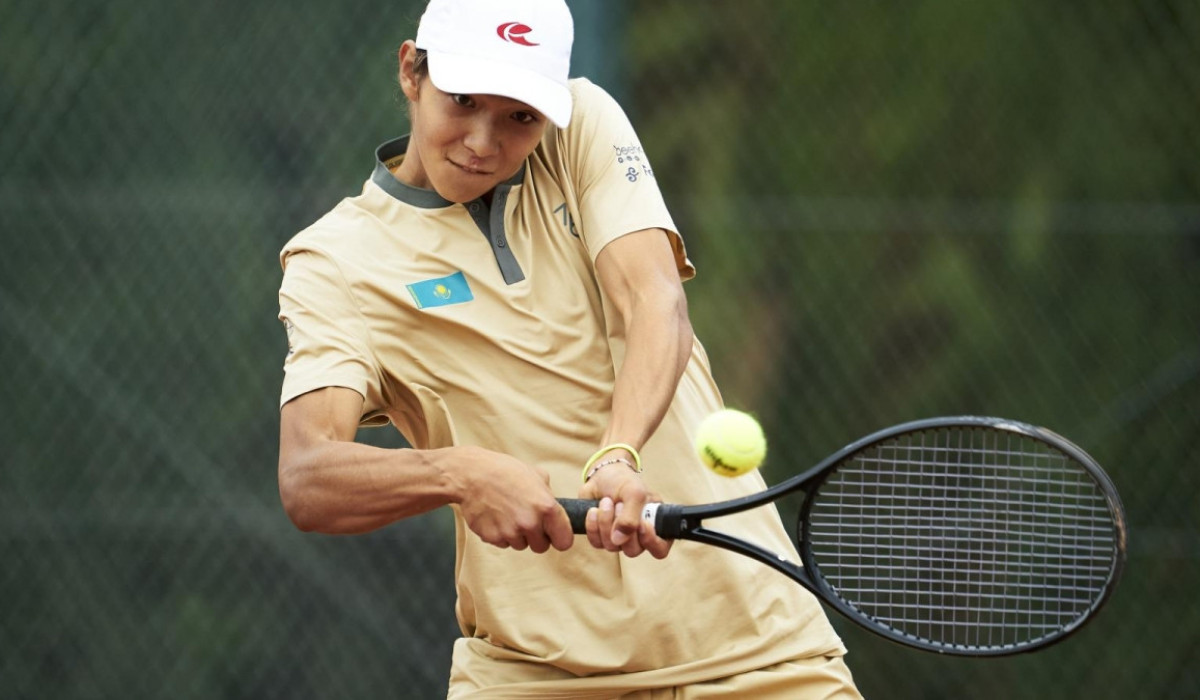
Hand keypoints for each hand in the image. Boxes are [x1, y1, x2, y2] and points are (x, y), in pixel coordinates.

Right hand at [455, 446, 573, 553]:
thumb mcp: (536, 475)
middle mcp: (530, 523)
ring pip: (520, 545)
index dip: (560, 538)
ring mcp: (510, 532)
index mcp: (547, 507)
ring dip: (517, 535)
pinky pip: (502, 543)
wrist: (472, 475)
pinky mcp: (493, 537)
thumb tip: (555, 508)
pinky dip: (500, 534)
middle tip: (526, 520)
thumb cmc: (505, 471)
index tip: (554, 534)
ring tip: (507, 513)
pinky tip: (495, 516)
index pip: (564, 542)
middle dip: (536, 537)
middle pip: (541, 547)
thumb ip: (549, 495)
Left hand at [578, 458, 672, 558]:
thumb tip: (618, 539)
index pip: (660, 549)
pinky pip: (596, 542)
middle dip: (623, 526)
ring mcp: (620, 539)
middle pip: (633, 550)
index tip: (642, 524)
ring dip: (606, 522)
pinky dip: (593, 525)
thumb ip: (631, 517)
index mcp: (655, 526)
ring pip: (612, 546)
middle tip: (619, 504)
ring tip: (607, 501)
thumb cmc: (625, 482)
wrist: (602, 475)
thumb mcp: (634, 493)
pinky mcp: (601, 537)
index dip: (651, 542)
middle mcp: (639, 537)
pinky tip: (594, 510)